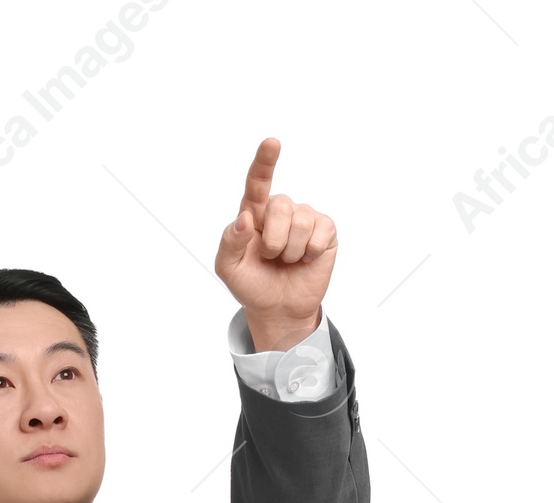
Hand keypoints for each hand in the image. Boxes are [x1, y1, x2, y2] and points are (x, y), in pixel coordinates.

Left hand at [214, 136, 337, 351]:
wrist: (278, 309)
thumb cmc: (252, 284)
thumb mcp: (228, 268)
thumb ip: (230, 241)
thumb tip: (245, 219)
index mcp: (254, 212)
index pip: (257, 182)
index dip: (265, 162)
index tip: (272, 143)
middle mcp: (280, 209)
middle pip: (281, 207)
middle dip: (274, 242)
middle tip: (271, 258)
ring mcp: (304, 217)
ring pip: (300, 223)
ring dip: (291, 252)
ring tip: (287, 260)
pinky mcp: (325, 231)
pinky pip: (320, 234)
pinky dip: (310, 253)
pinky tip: (305, 259)